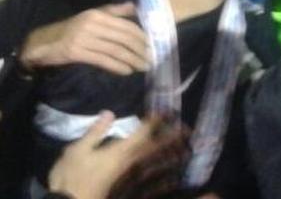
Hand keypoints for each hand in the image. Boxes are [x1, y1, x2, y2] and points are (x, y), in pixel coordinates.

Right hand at [20, 3, 148, 75]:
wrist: (43, 42)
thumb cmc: (71, 28)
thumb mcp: (91, 16)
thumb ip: (113, 11)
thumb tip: (134, 7)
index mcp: (98, 15)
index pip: (126, 25)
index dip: (141, 36)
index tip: (152, 45)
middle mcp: (92, 25)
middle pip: (123, 39)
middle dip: (139, 50)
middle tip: (151, 59)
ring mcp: (83, 39)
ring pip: (115, 50)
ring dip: (132, 60)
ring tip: (142, 67)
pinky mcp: (76, 53)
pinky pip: (102, 60)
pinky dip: (117, 66)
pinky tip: (126, 71)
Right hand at [49, 113, 187, 198]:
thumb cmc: (71, 177)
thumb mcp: (76, 150)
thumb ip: (95, 132)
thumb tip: (109, 113)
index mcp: (122, 151)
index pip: (145, 131)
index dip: (158, 119)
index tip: (169, 111)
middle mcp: (133, 164)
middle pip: (158, 148)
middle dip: (173, 137)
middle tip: (188, 130)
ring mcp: (133, 180)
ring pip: (159, 166)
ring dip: (174, 157)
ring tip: (187, 150)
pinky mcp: (130, 194)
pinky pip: (153, 188)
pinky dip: (166, 182)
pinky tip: (174, 180)